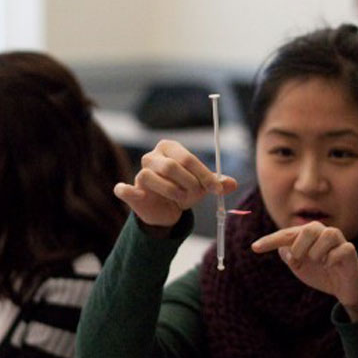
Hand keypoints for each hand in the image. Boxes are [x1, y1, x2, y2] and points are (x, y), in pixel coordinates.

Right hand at [114, 140, 237, 230]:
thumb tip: (233, 184)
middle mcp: (152, 156)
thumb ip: (217, 183)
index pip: (187, 158)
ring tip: (180, 200)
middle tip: (197, 195)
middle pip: (171, 167)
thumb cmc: (184, 189)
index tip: (217, 189)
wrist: (166, 209)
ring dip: (172, 193)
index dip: (204, 174)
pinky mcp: (131, 191)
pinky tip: (134, 193)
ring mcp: (139, 173)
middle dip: (189, 184)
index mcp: (170, 147)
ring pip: (152, 178)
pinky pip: (125, 189)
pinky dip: (127, 190)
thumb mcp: (203, 185)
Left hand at [251, 222, 357, 321]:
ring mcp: (339, 240)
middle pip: (308, 229)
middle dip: (300, 247)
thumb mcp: (299, 266)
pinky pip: (339, 252)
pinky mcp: (350, 251)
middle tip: (300, 260)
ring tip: (321, 263)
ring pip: (326, 236)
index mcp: (308, 235)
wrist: (345, 287)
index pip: (287, 234)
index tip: (254, 248)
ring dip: (318, 254)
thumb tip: (285, 248)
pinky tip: (332, 266)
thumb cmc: (321, 272)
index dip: (270, 240)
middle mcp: (323, 233)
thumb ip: (289, 256)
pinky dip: (331, 261)